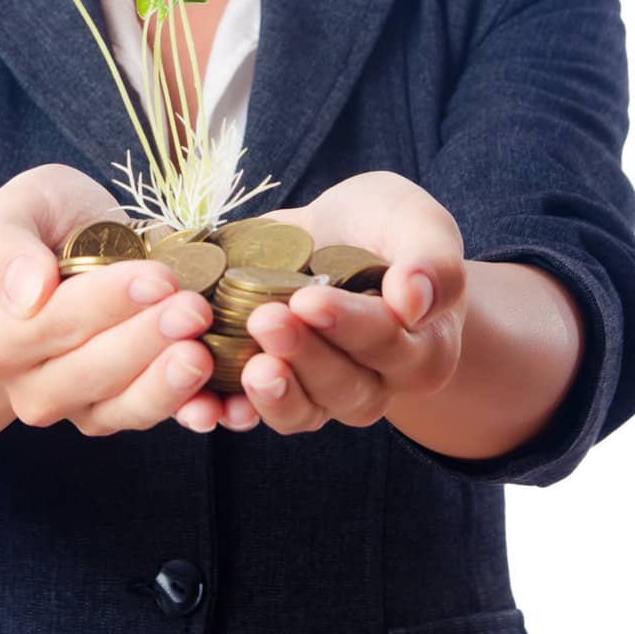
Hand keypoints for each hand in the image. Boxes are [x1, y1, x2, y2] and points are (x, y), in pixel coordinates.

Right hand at [0, 163, 214, 434]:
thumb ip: (7, 247)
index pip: (52, 324)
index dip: (108, 303)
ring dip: (166, 382)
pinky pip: (149, 417)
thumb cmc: (37, 224)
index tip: (157, 278)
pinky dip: (186, 409)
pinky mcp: (114, 412)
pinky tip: (217, 399)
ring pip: (121, 406)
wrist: (62, 250)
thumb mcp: (15, 209)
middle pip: (89, 370)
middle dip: (146, 339)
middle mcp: (24, 384)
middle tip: (194, 309)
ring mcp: (72, 405)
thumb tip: (27, 292)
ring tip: (203, 352)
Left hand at [172, 170, 466, 435]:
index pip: (387, 341)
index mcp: (421, 346)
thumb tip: (414, 299)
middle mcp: (376, 381)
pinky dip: (228, 409)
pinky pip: (255, 412)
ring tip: (246, 367)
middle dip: (303, 356)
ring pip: (302, 411)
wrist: (338, 234)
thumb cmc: (385, 226)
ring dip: (271, 394)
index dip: (348, 325)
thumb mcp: (415, 222)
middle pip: (343, 386)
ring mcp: (324, 392)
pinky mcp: (277, 387)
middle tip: (266, 319)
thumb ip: (429, 259)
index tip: (310, 300)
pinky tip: (205, 402)